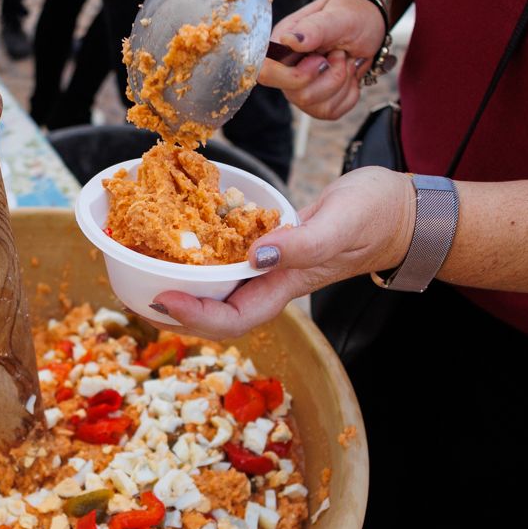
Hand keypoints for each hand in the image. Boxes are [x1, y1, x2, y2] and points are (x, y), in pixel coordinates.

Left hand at [154, 167, 414, 338]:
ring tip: (141, 270)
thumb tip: (258, 256)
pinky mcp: (265, 244)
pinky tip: (175, 235)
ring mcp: (266, 266)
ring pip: (214, 286)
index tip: (163, 298)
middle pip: (211, 313)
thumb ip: (301, 244)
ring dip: (179, 282)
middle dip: (172, 309)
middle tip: (131, 291)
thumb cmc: (374, 218)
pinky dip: (198, 251)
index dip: (194, 317)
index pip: (231, 320)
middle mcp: (269, 284)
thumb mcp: (339, 227)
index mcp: (284, 289)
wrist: (396, 208)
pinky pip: (224, 255)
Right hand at [259, 0, 387, 120]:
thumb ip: (313, 28)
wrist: (369, 26)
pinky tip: (349, 73)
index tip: (321, 59)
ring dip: (343, 82)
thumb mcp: (336, 17)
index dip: (297, 74)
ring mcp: (300, 89)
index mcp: (281, 45)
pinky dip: (349, 93)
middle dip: (331, 75)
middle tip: (340, 53)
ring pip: (317, 107)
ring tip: (346, 59)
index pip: (267, 73)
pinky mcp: (318, 103)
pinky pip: (331, 112)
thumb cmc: (350, 16)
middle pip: (299, 95)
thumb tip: (288, 40)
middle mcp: (286, 70)